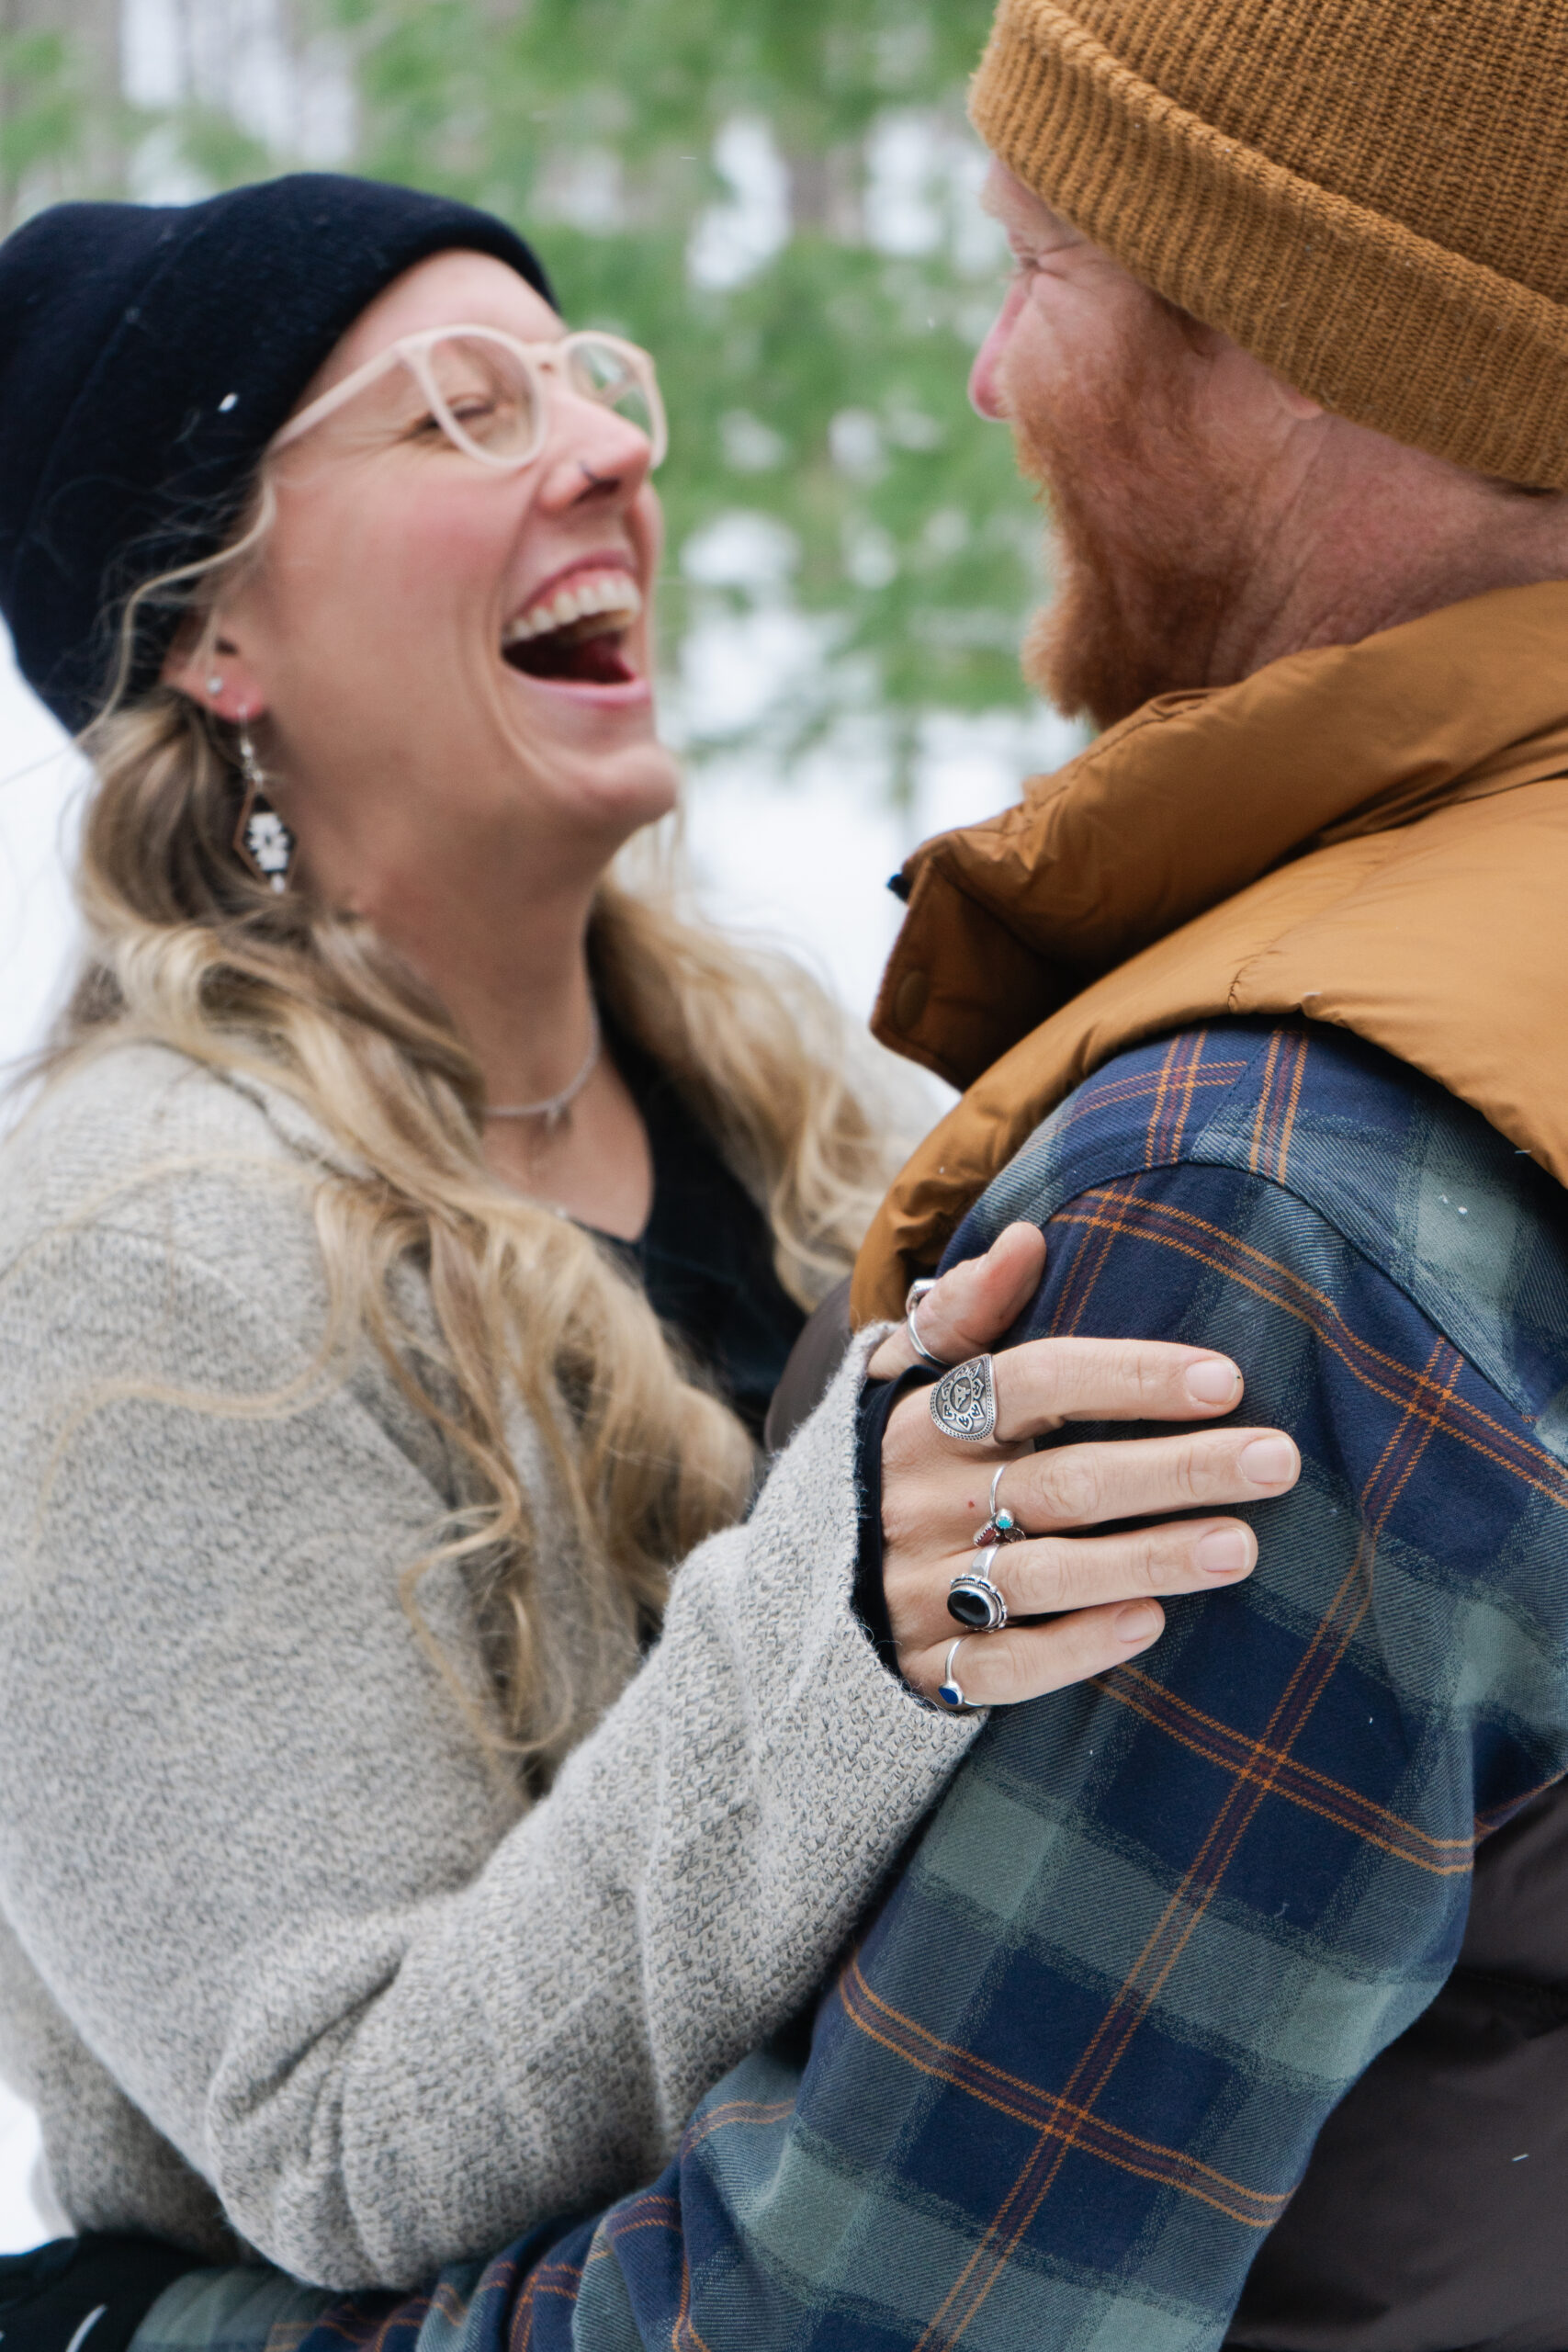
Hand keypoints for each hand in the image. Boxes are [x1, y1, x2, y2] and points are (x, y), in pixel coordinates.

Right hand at [873, 1224, 1300, 1706]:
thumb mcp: (906, 1380)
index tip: (1225, 1379)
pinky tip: (1148, 1623)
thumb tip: (1027, 1238)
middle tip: (1275, 1460)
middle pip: (1064, 1481)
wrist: (800, 1596)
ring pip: (1045, 1575)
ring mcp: (920, 1589)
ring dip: (1148, 1558)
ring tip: (1241, 1547)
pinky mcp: (925, 1669)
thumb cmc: (897, 1467)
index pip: (1034, 1383)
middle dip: (1176, 1469)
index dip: (1129, 1377)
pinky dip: (1074, 1646)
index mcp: (925, 1421)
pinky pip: (1002, 1667)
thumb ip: (965, 1311)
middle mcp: (921, 1503)